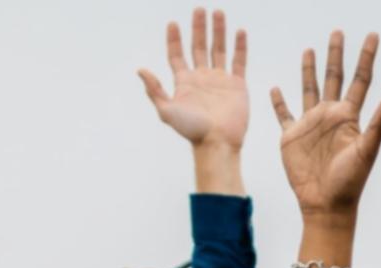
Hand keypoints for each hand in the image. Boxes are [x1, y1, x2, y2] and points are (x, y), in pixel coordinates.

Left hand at [138, 9, 249, 150]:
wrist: (217, 142)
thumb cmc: (191, 130)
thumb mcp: (166, 111)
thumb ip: (155, 90)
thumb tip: (140, 70)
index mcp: (184, 82)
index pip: (177, 54)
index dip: (174, 39)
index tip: (173, 24)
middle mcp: (202, 77)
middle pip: (199, 46)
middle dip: (199, 28)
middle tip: (200, 9)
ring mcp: (220, 80)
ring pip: (218, 50)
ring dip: (218, 31)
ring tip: (219, 13)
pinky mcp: (238, 85)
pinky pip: (239, 61)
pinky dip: (240, 47)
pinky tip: (239, 32)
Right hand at [271, 31, 380, 218]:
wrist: (326, 204)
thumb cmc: (349, 181)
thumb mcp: (366, 151)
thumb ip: (379, 123)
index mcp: (349, 117)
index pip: (360, 80)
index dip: (367, 57)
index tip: (373, 35)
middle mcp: (331, 116)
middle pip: (334, 77)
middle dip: (336, 54)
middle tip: (338, 31)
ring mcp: (311, 124)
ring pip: (309, 89)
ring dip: (309, 70)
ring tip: (310, 50)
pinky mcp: (291, 136)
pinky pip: (283, 114)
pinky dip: (278, 101)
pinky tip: (275, 88)